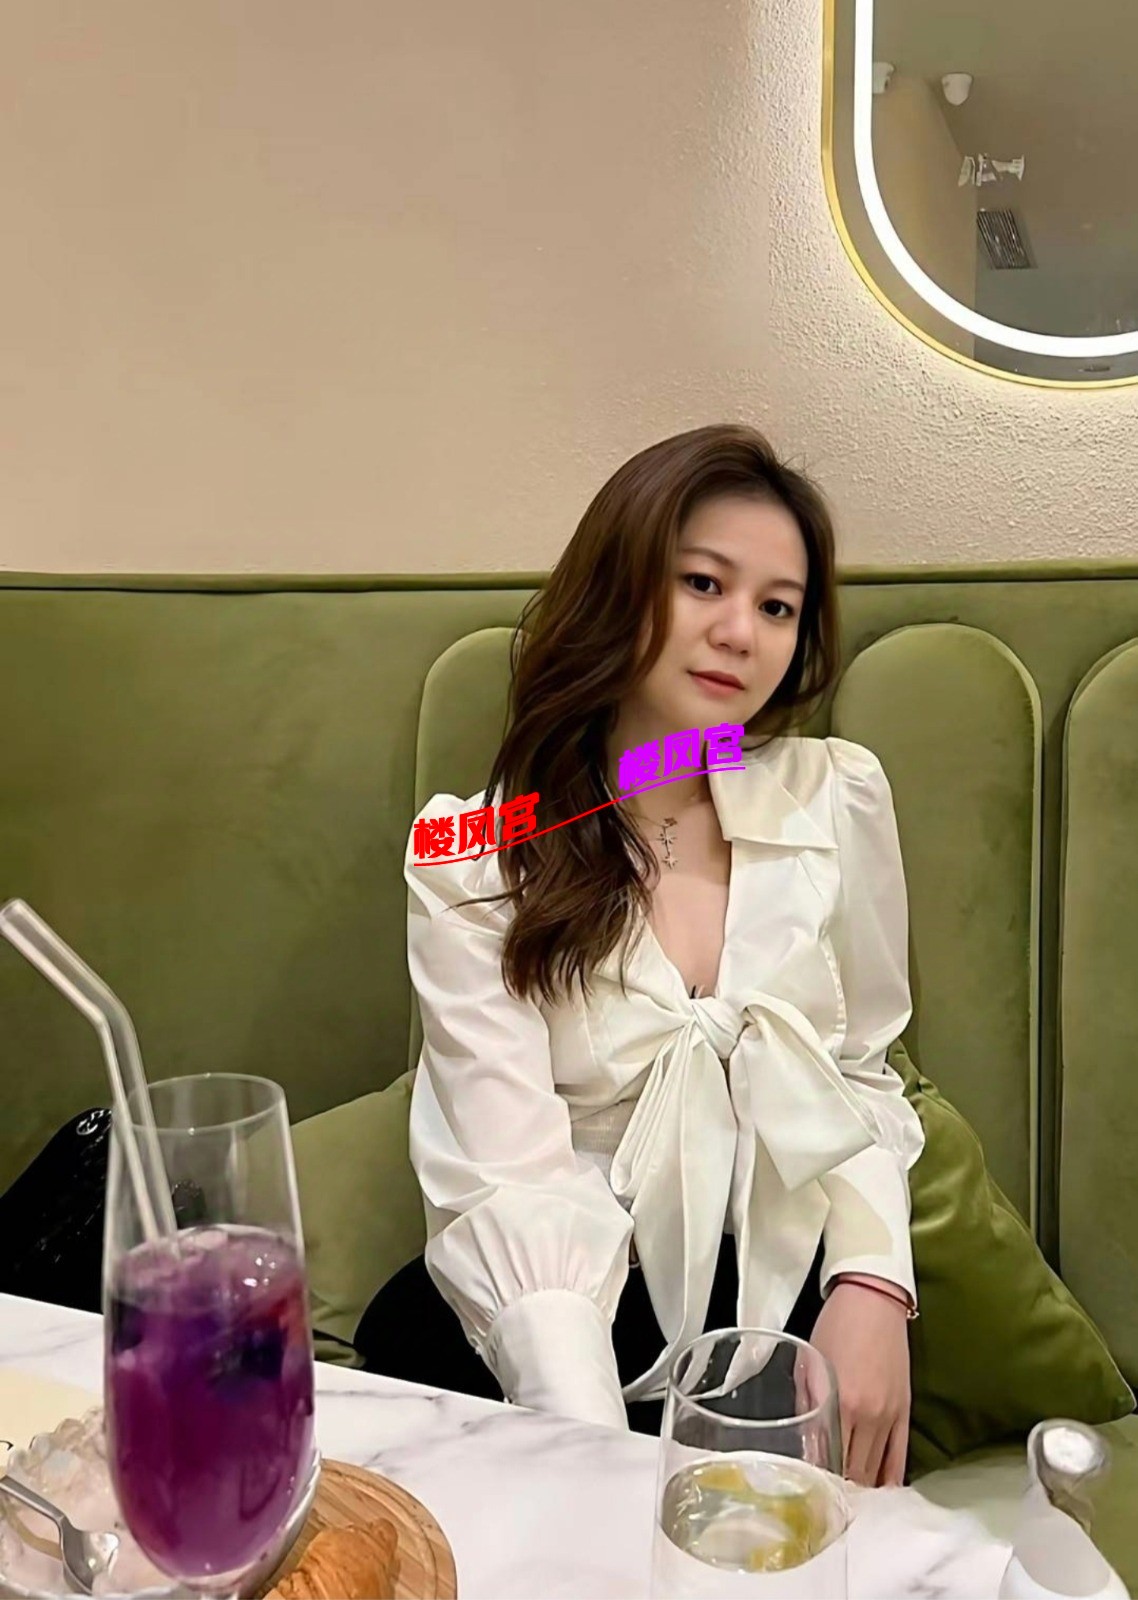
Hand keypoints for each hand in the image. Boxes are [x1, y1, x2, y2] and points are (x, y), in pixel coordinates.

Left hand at [808, 1278, 911, 1487]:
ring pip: (877, 1471)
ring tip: (847, 1508)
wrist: (874, 1300)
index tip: (808, 1498)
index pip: (830, 1461)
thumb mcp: (811, 1365)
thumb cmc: (835, 1326)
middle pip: (855, 1473)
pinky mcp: (905, 1412)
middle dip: (840, 1494)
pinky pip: (899, 1458)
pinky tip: (879, 1495)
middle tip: (825, 1509)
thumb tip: (802, 1443)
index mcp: (842, 1403)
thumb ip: (807, 1405)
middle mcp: (869, 1416)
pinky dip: (889, 1480)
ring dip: (862, 1491)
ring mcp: (891, 1417)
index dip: (820, 1485)